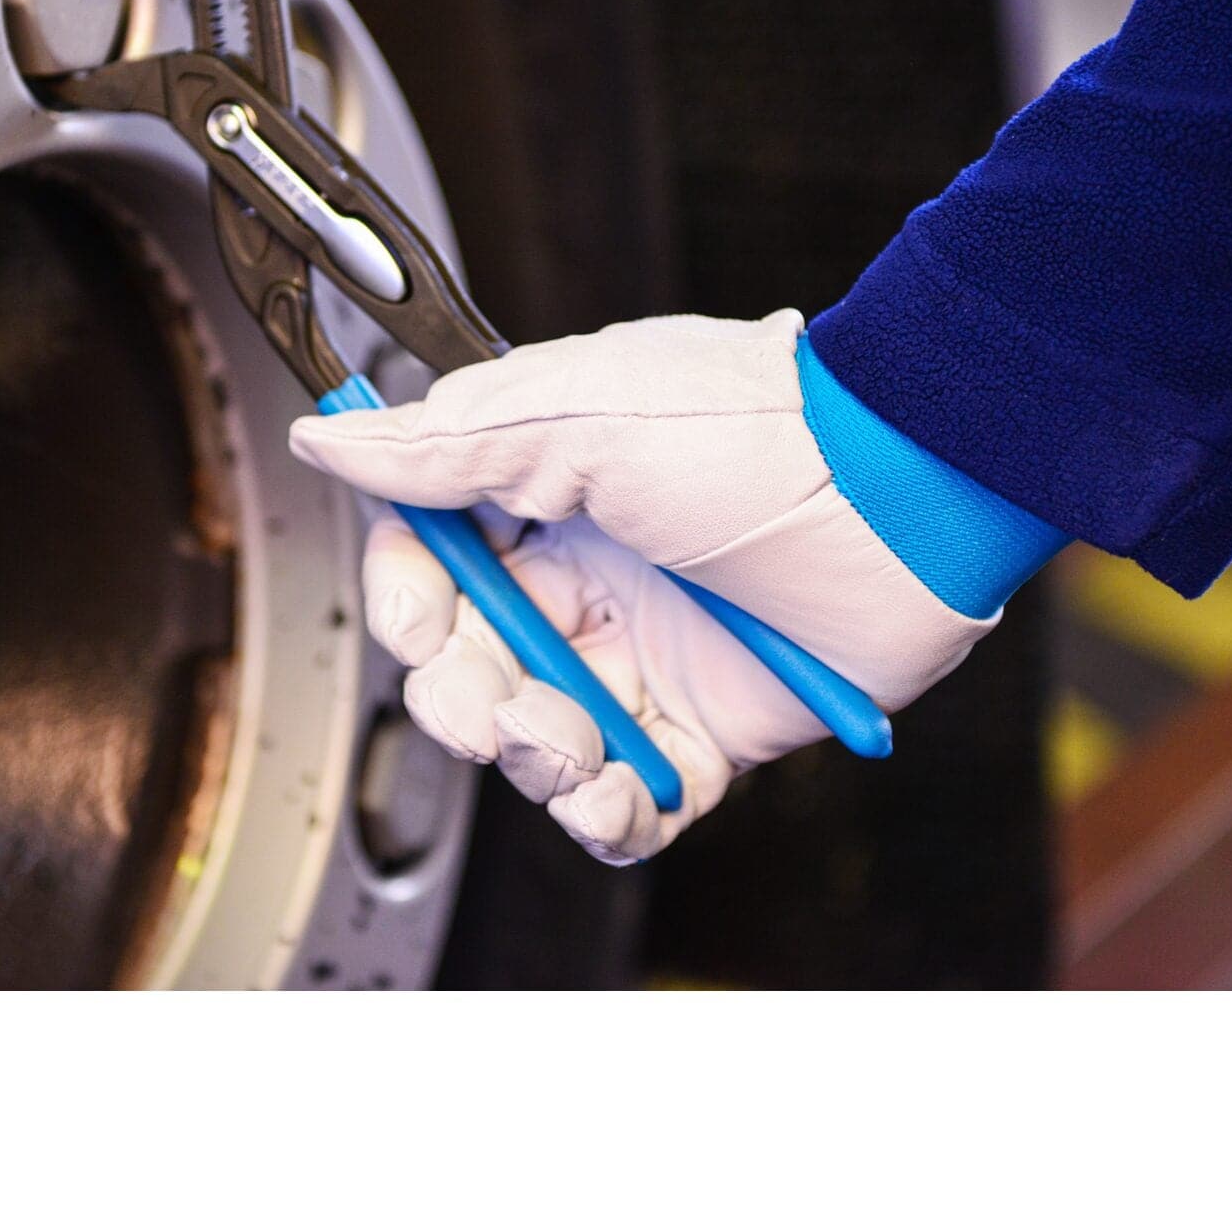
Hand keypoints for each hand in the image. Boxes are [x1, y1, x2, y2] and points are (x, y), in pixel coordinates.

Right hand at [288, 311, 998, 862]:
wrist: (903, 493)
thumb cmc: (756, 431)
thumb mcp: (577, 417)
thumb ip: (444, 445)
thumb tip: (328, 440)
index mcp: (548, 491)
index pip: (434, 558)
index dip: (409, 600)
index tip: (415, 622)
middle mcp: (592, 574)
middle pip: (476, 664)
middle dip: (461, 700)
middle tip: (483, 711)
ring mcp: (649, 653)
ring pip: (542, 739)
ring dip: (534, 758)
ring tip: (567, 739)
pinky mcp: (711, 727)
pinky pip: (635, 796)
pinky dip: (610, 814)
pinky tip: (614, 795)